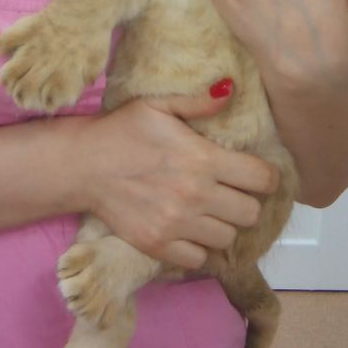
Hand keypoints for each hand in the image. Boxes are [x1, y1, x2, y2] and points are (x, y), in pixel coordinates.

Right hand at [76, 88, 279, 269]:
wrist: (82, 165)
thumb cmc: (121, 130)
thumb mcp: (158, 105)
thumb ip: (198, 101)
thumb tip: (230, 88)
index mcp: (202, 158)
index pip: (261, 179)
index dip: (265, 177)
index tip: (255, 175)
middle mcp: (196, 195)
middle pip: (250, 213)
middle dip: (245, 201)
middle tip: (229, 193)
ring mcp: (178, 224)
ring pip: (228, 238)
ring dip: (222, 224)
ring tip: (207, 211)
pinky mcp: (159, 245)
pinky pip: (199, 259)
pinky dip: (198, 247)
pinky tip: (188, 229)